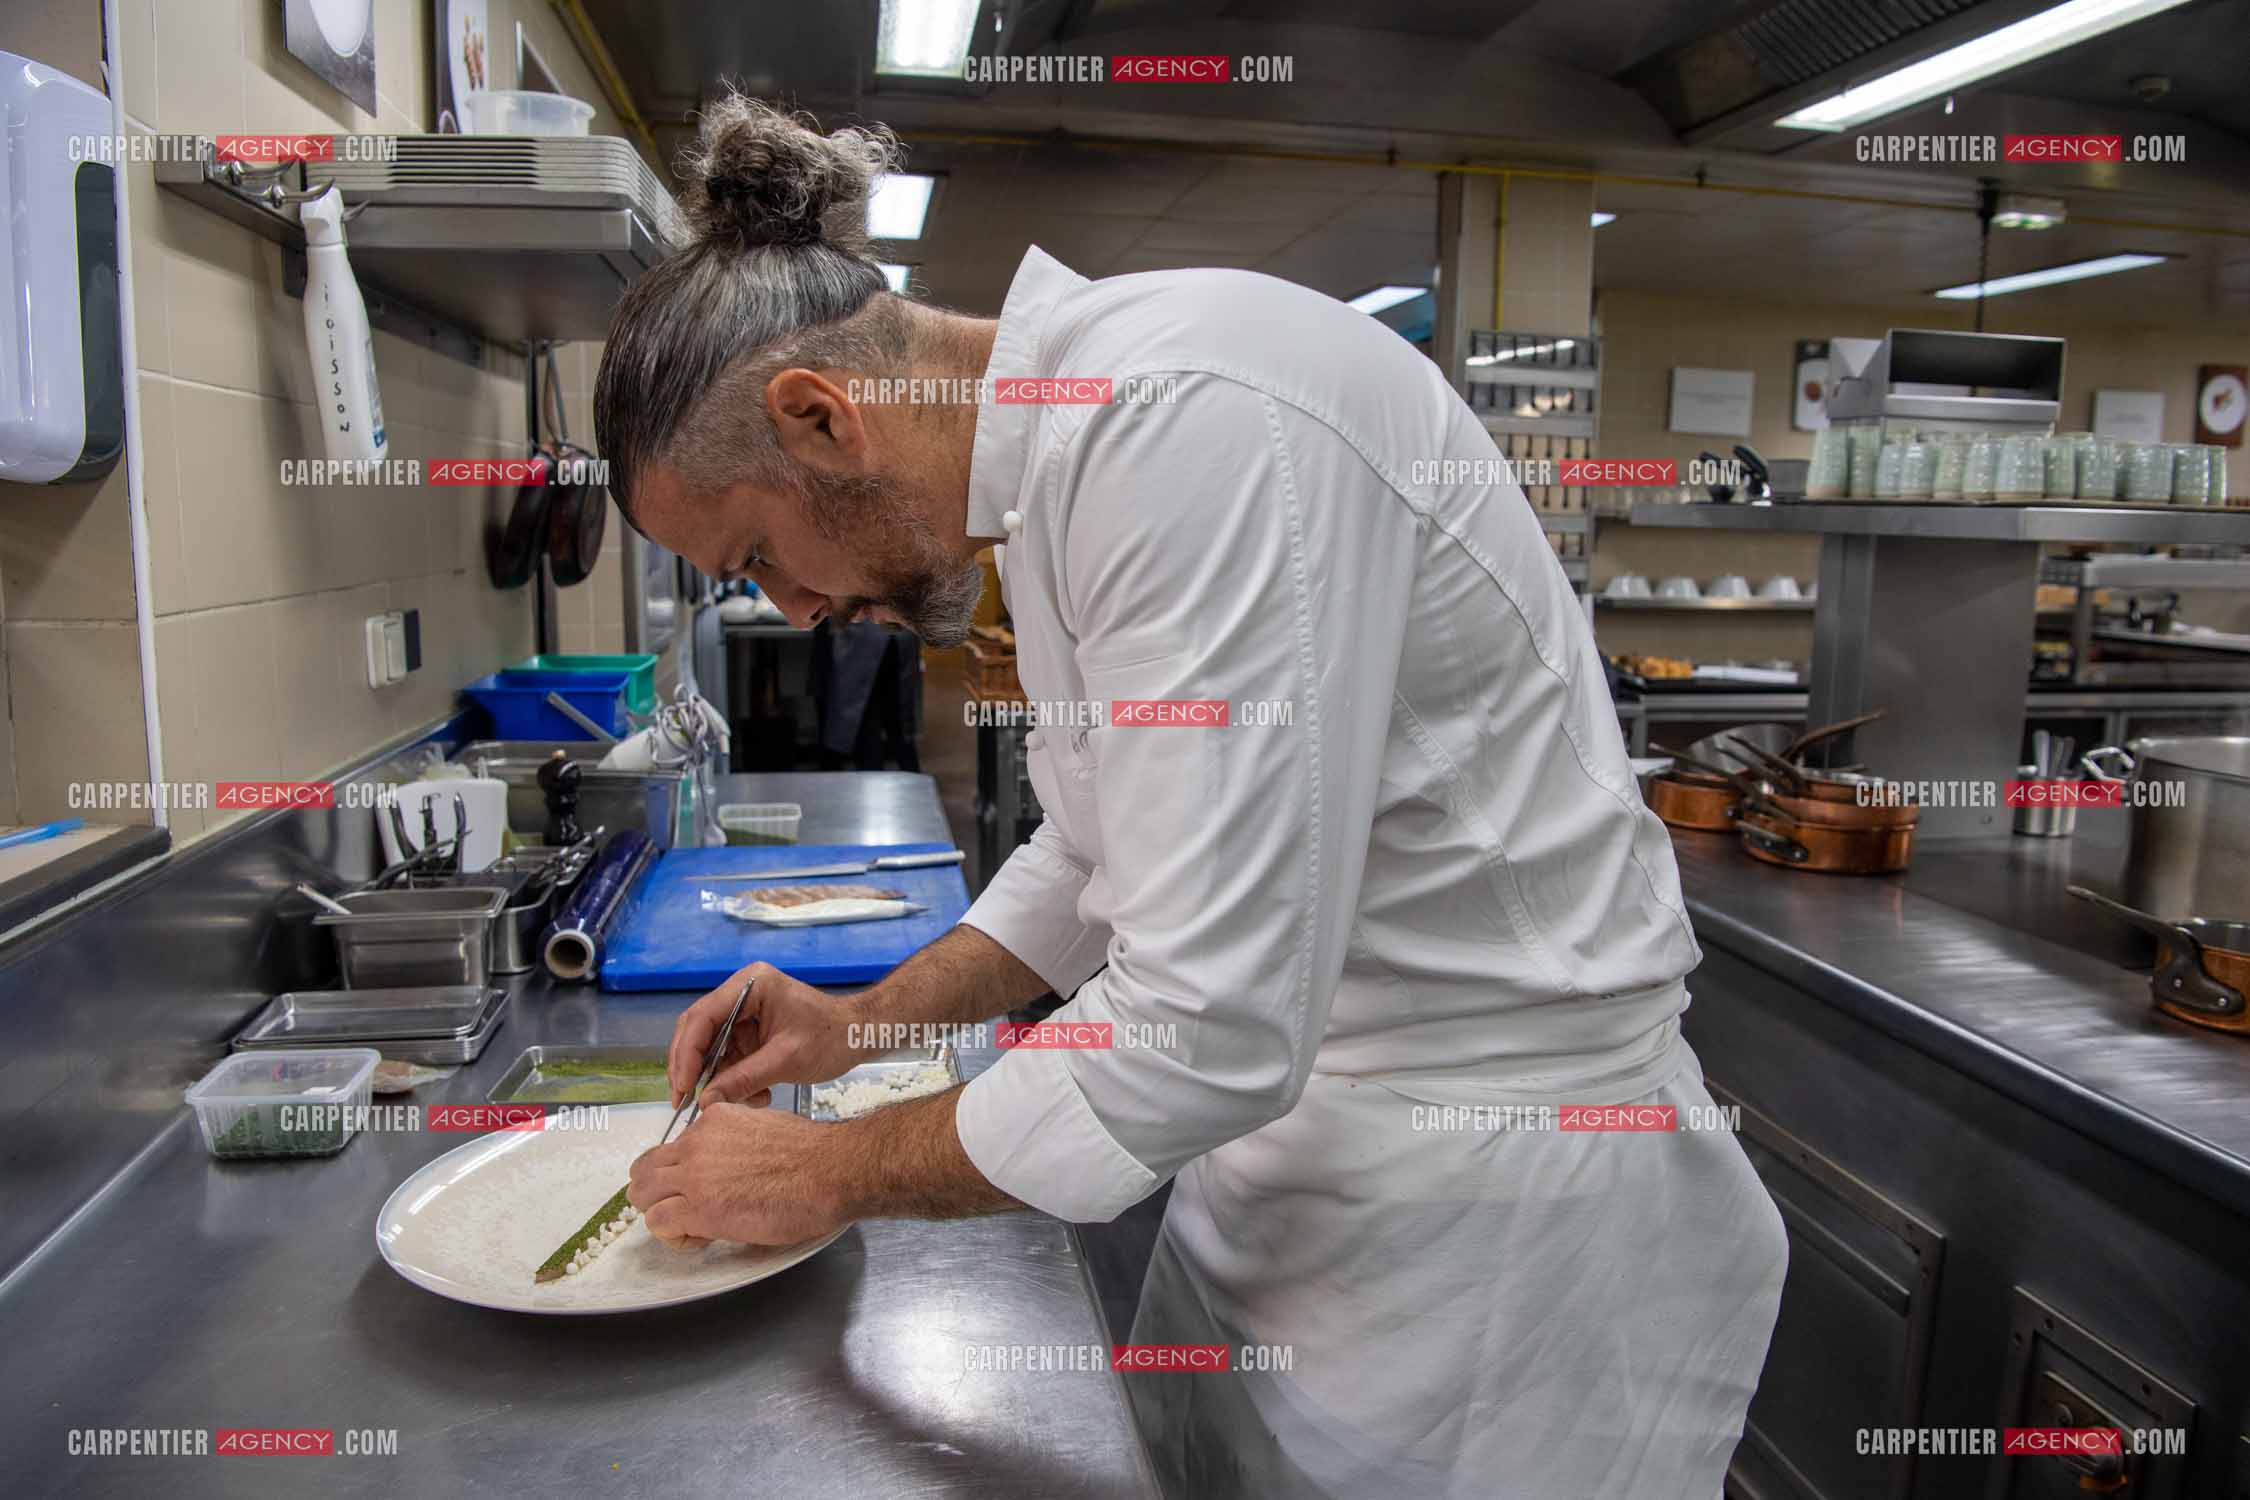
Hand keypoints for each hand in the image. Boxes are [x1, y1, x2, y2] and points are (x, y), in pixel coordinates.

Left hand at [628, 1102, 846, 1248]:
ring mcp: (694, 1174)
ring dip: (662, 1214)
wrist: (828, 1172)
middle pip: (644, 1169)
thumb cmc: (811, 1156)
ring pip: (642, 1195)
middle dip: (658, 1193)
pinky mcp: (699, 1207)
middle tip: (683, 1209)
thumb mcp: (764, 1126)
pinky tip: (700, 1236)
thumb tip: (730, 1158)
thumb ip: (734, 1138)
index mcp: (714, 1120)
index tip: (701, 1186)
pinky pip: (659, 1222)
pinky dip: (674, 1235)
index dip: (680, 1173)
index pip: (672, 1147)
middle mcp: (697, 1142)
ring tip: (692, 1226)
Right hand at [665, 962, 873, 1106]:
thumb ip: (744, 1079)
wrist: (859, 1037)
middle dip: (693, 1069)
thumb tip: (705, 1102)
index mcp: (751, 985)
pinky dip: (735, 1080)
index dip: (686, 1055)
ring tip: (740, 1102)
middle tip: (684, 1102)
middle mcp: (742, 994)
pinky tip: (758, 1096)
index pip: (702, 1018)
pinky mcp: (750, 1032)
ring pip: (711, 1049)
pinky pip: (729, 1058)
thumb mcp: (786, 1060)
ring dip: (719, 1080)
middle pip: (698, 1032)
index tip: (682, 1088)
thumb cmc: (832, 1037)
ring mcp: (744, 1013)